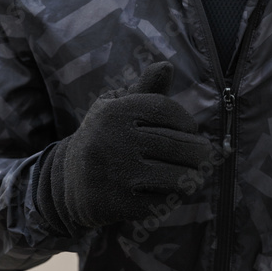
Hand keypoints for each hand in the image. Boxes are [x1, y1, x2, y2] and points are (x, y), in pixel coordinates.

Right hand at [35, 61, 211, 231]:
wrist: (67, 181)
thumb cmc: (106, 137)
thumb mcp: (117, 108)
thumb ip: (145, 89)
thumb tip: (166, 66)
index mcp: (114, 112)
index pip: (167, 111)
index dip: (186, 122)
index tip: (189, 130)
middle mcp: (112, 140)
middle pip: (178, 145)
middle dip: (199, 153)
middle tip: (204, 156)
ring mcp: (114, 174)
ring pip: (178, 178)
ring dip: (193, 179)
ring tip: (194, 176)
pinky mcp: (115, 204)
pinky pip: (162, 204)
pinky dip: (172, 200)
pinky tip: (171, 193)